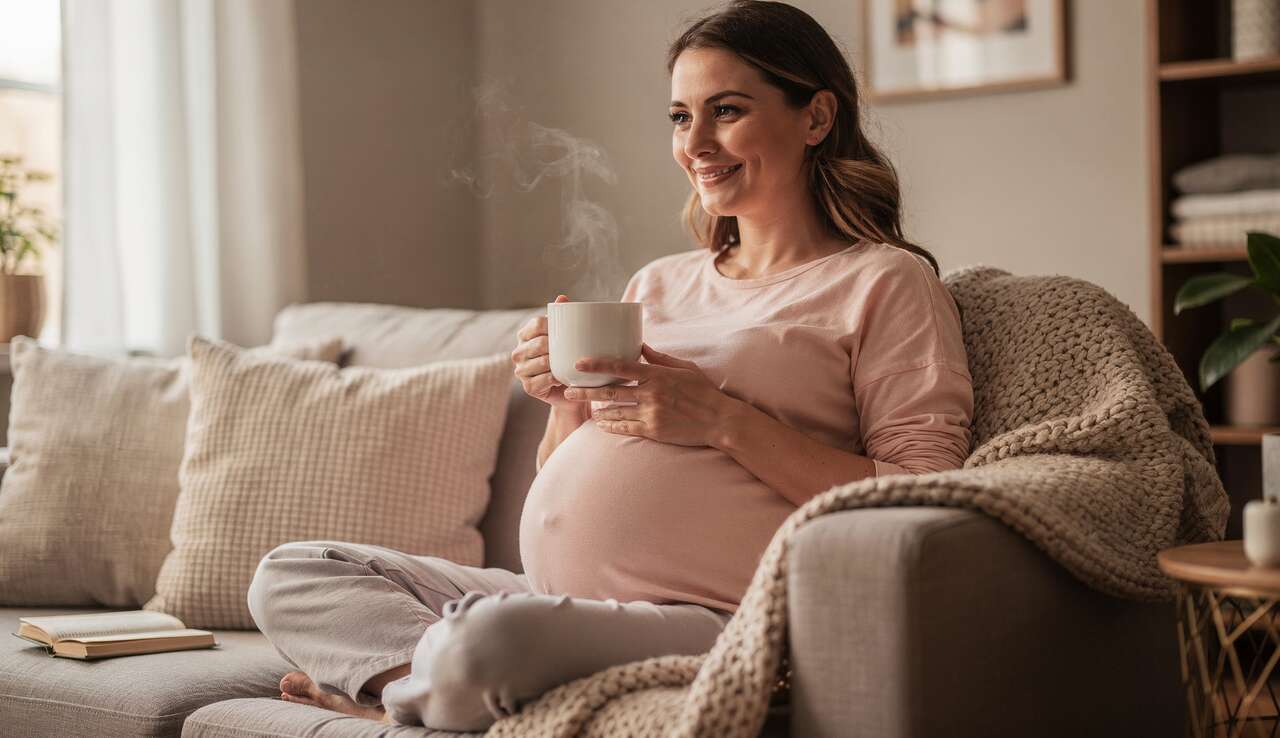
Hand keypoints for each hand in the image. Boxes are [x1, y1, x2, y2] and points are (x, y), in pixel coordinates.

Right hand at [512, 294, 578, 410]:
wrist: (569, 391)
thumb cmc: (565, 360)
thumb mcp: (564, 338)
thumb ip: (562, 317)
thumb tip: (562, 298)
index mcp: (524, 335)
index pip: (537, 324)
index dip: (553, 325)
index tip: (570, 331)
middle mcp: (518, 352)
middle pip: (540, 343)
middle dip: (559, 347)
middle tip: (574, 350)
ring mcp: (521, 371)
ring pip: (544, 362)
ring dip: (559, 364)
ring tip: (571, 364)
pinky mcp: (528, 387)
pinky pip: (546, 379)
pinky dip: (558, 378)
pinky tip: (565, 378)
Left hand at [562, 343, 736, 446]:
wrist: (720, 421)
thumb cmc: (704, 392)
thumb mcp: (684, 368)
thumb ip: (660, 359)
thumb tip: (641, 346)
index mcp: (658, 375)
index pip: (621, 367)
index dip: (597, 365)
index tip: (578, 363)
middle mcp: (652, 394)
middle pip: (610, 392)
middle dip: (586, 391)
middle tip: (568, 390)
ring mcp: (652, 414)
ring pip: (615, 412)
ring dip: (596, 410)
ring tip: (583, 407)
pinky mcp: (654, 431)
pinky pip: (626, 428)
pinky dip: (611, 426)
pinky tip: (600, 424)